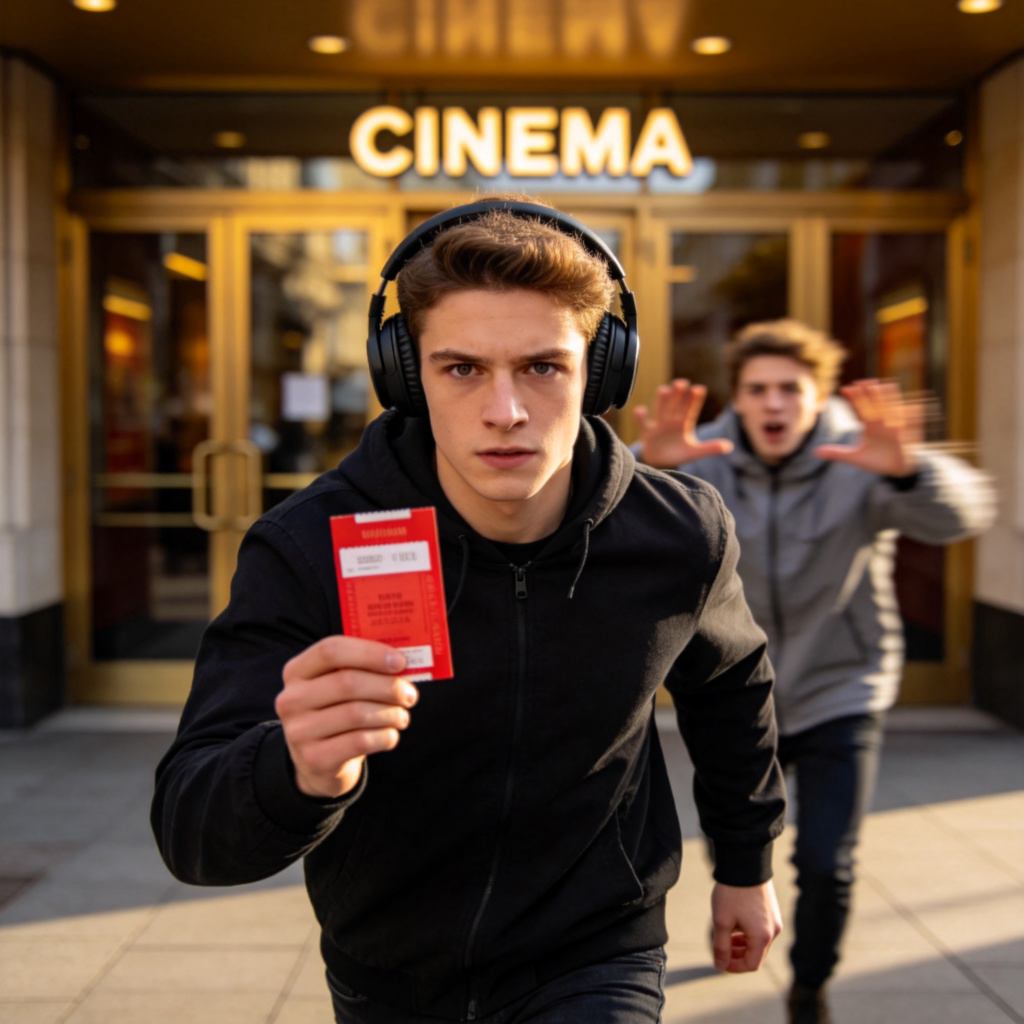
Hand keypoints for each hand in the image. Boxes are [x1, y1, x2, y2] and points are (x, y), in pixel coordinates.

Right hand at [275, 635, 418, 798]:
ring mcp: (299, 731)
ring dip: (390, 713)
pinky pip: (361, 741)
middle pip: (348, 682)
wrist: (318, 762)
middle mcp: (291, 699)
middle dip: (388, 687)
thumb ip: (362, 668)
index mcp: (297, 671)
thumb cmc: (337, 712)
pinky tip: (391, 734)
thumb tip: (403, 661)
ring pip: (357, 713)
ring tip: (402, 716)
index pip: (331, 650)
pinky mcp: (315, 758)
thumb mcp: (337, 686)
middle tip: (410, 694)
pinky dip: (385, 736)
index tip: (400, 662)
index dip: (370, 653)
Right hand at [633, 379, 732, 467]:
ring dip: (662, 400)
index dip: (695, 400)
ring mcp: (659, 425)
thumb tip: (730, 447)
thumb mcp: (695, 452)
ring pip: (660, 409)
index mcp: (684, 423)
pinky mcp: (647, 432)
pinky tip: (641, 410)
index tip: (699, 389)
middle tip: (682, 383)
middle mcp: (672, 420)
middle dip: (678, 394)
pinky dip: (641, 416)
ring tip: (664, 390)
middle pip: (676, 405)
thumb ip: (711, 448)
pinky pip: (643, 423)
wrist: (660, 463)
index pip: (691, 409)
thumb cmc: (678, 454)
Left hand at [710, 880, 782, 972]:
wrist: (745, 862)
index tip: (720, 960)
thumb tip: (720, 967)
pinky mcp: (773, 909)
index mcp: (763, 936)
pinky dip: (748, 932)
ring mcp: (775, 919)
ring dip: (743, 943)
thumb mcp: (721, 921)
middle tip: (721, 948)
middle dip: (738, 955)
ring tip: (726, 935)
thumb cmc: (732, 893)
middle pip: (757, 954)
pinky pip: (761, 929)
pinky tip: (735, 922)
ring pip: (759, 941)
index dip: (734, 967)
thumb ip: (721, 947)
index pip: (752, 964)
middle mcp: (774, 930)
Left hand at [814, 378, 924, 476]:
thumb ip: (836, 453)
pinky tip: (907, 405)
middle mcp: (880, 422)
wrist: (896, 469)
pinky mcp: (907, 432)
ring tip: (881, 386)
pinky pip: (908, 420)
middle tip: (861, 382)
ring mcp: (894, 426)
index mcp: (867, 426)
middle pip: (873, 405)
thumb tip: (814, 451)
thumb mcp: (855, 458)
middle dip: (868, 394)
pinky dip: (907, 412)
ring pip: (890, 408)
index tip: (845, 389)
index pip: (858, 410)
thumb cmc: (876, 460)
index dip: (853, 400)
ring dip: (886, 398)